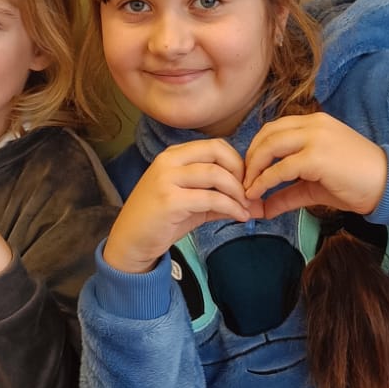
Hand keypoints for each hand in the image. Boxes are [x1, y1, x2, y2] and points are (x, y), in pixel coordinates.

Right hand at [103, 140, 257, 273]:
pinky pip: (210, 198)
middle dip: (240, 173)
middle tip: (249, 194)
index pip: (215, 146)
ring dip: (238, 192)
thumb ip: (221, 199)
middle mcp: (168, 161)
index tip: (246, 183)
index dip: (237, 162)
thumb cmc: (162, 221)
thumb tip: (257, 204)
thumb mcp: (194, 205)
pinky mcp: (170, 200)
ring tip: (246, 208)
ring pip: (216, 174)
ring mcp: (167, 179)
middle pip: (217, 153)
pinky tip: (239, 217)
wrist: (131, 241)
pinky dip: (231, 207)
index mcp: (174, 155)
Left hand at [243, 113, 387, 218]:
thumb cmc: (356, 183)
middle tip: (243, 181)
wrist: (388, 185)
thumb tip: (263, 208)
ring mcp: (315, 138)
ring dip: (253, 169)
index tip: (249, 172)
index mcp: (315, 123)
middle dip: (250, 158)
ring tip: (248, 189)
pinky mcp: (317, 157)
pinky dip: (264, 182)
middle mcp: (313, 125)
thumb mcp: (316, 186)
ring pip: (269, 147)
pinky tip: (258, 195)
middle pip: (267, 134)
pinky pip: (280, 168)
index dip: (257, 149)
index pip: (274, 129)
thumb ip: (288, 192)